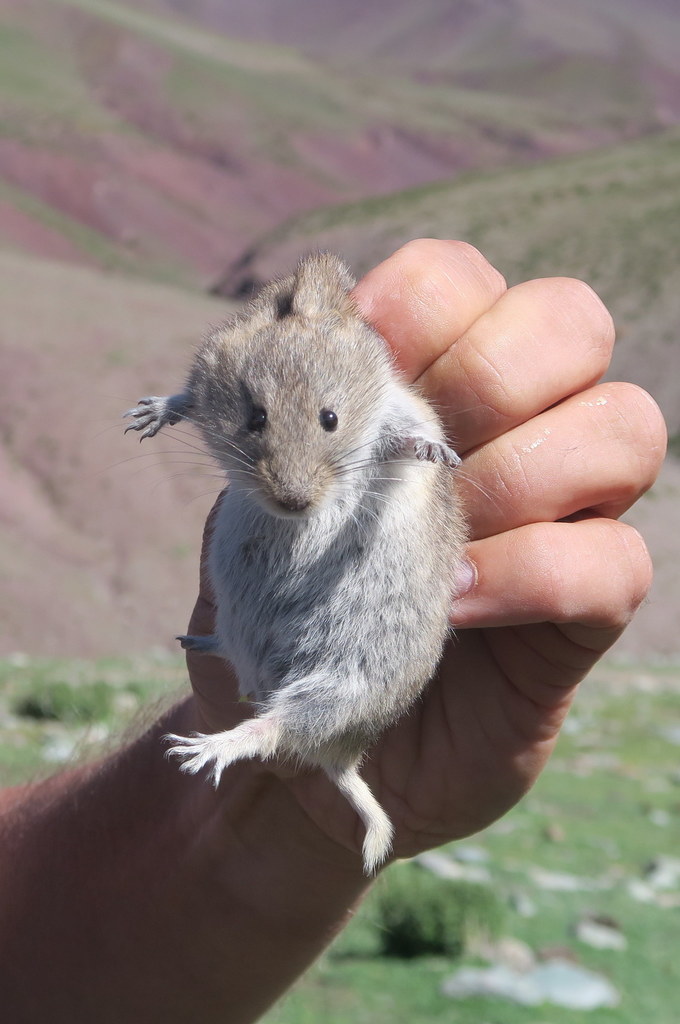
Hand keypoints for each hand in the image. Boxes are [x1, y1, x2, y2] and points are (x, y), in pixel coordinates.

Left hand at [184, 240, 665, 866]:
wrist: (309, 737)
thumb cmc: (281, 618)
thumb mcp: (255, 521)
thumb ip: (287, 450)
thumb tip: (312, 380)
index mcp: (426, 387)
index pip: (460, 281)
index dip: (420, 299)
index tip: (363, 356)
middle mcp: (510, 431)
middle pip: (571, 322)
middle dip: (495, 370)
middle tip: (423, 449)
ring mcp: (560, 516)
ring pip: (626, 424)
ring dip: (527, 471)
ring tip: (443, 538)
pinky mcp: (583, 611)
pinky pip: (616, 560)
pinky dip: (535, 573)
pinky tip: (455, 605)